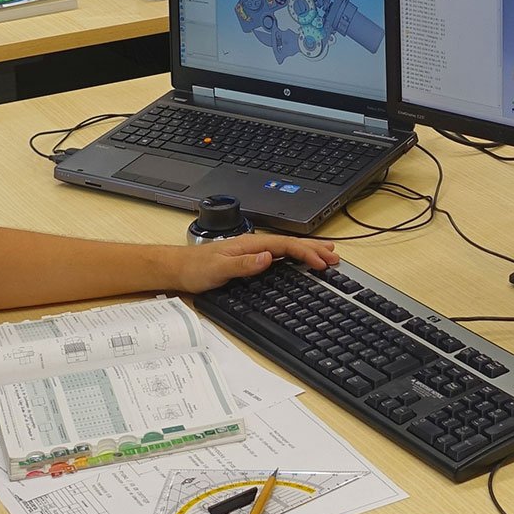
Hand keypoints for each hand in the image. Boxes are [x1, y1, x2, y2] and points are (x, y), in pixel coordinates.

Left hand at [166, 233, 337, 293]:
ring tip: (327, 253)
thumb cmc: (195, 269)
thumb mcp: (218, 269)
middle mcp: (253, 245)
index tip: (322, 263)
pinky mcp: (249, 259)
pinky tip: (298, 261)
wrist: (177, 269)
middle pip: (289, 244)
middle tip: (335, 256)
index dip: (305, 253)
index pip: (284, 246)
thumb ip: (243, 264)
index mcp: (249, 244)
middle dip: (314, 249)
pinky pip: (278, 256)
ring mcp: (252, 251)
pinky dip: (294, 257)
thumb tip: (267, 257)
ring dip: (307, 251)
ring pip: (286, 248)